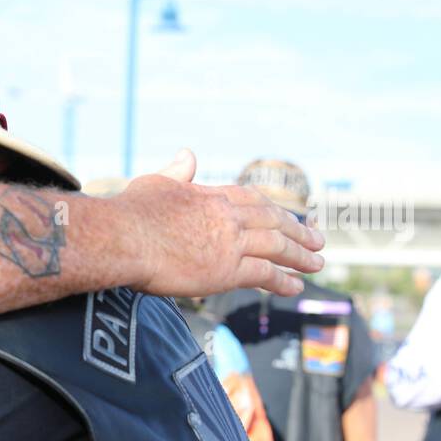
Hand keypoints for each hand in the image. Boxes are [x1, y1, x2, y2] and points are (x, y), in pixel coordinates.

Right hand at [114, 149, 324, 297]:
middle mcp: (227, 216)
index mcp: (210, 195)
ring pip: (277, 246)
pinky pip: (265, 274)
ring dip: (300, 255)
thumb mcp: (154, 183)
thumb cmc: (129, 213)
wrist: (122, 238)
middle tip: (317, 239)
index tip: (286, 216)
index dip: (272, 209)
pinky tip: (297, 286)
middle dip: (298, 230)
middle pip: (272, 220)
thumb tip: (187, 154)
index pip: (251, 199)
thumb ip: (176, 173)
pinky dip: (284, 280)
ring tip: (317, 262)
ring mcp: (230, 242)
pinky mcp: (227, 269)